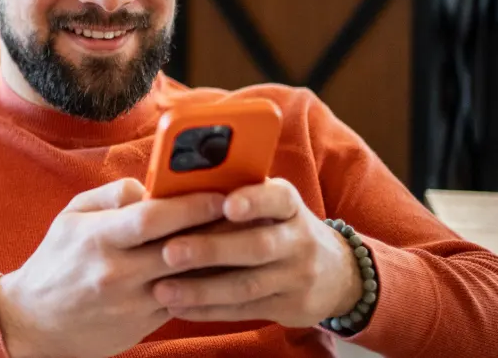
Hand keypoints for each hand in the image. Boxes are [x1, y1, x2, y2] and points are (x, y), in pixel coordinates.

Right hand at [0, 178, 226, 357]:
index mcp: (99, 237)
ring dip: (221, 258)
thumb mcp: (71, 217)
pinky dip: (208, 283)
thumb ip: (112, 195)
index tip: (222, 191)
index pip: (153, 217)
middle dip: (218, 228)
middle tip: (250, 211)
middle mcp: (117, 271)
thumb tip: (151, 187)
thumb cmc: (56, 262)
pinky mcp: (144, 324)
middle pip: (180, 247)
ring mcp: (132, 302)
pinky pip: (184, 300)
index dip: (191, 203)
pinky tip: (228, 267)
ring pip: (190, 278)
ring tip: (248, 237)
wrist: (33, 324)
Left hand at [150, 178, 362, 327]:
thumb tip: (176, 187)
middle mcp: (299, 240)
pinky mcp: (290, 307)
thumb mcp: (272, 203)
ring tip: (163, 289)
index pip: (277, 199)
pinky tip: (179, 308)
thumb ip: (236, 193)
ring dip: (201, 289)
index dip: (253, 201)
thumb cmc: (280, 226)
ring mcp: (297, 277)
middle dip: (211, 250)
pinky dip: (209, 310)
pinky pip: (245, 310)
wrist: (334, 272)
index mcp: (289, 205)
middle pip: (256, 246)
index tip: (225, 205)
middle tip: (169, 252)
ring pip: (247, 285)